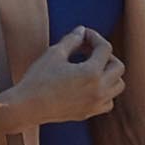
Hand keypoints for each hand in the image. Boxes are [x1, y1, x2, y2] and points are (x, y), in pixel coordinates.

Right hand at [0, 27, 122, 127]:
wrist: (27, 107)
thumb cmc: (38, 79)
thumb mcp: (54, 54)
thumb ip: (72, 40)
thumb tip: (82, 31)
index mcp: (91, 73)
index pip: (105, 48)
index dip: (95, 37)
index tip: (84, 35)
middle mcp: (99, 89)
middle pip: (118, 66)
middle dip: (105, 55)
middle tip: (88, 51)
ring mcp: (95, 103)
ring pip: (118, 85)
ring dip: (109, 73)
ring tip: (91, 67)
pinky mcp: (89, 113)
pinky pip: (108, 101)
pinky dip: (105, 91)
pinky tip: (89, 85)